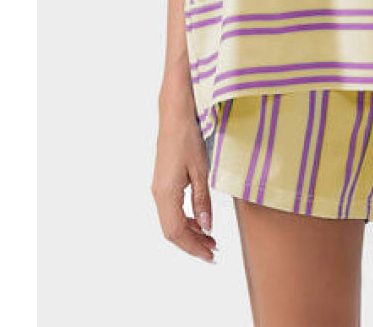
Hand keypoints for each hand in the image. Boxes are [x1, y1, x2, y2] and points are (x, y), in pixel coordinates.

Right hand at [151, 101, 216, 261]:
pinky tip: (200, 220)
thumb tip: (207, 227)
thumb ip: (203, 200)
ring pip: (171, 221)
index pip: (177, 232)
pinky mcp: (163, 183)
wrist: (174, 116)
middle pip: (172, 231)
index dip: (193, 247)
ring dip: (190, 233)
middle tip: (213, 250)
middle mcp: (158, 194)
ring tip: (210, 238)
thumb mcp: (201, 170)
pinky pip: (172, 210)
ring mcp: (159, 189)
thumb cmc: (188, 138)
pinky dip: (185, 220)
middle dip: (192, 244)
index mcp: (166, 193)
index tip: (210, 255)